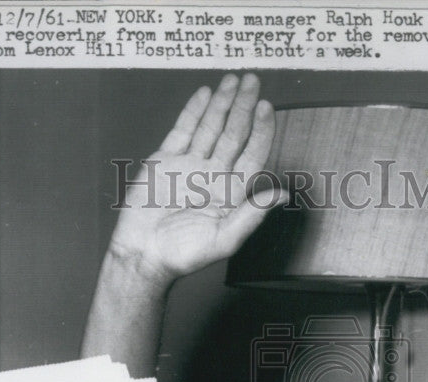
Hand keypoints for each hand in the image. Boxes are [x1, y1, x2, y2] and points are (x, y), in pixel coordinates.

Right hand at [105, 73, 283, 291]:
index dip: (261, 131)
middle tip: (253, 81)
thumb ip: (252, 216)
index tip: (267, 108)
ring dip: (222, 104)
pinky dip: (193, 111)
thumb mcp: (225, 240)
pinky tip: (205, 94)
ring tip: (233, 80)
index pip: (252, 154)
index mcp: (231, 192)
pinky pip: (183, 130)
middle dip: (243, 107)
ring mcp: (190, 165)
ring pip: (210, 127)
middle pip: (233, 134)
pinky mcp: (166, 160)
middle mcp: (214, 175)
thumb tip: (283, 195)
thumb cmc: (184, 254)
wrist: (144, 254)